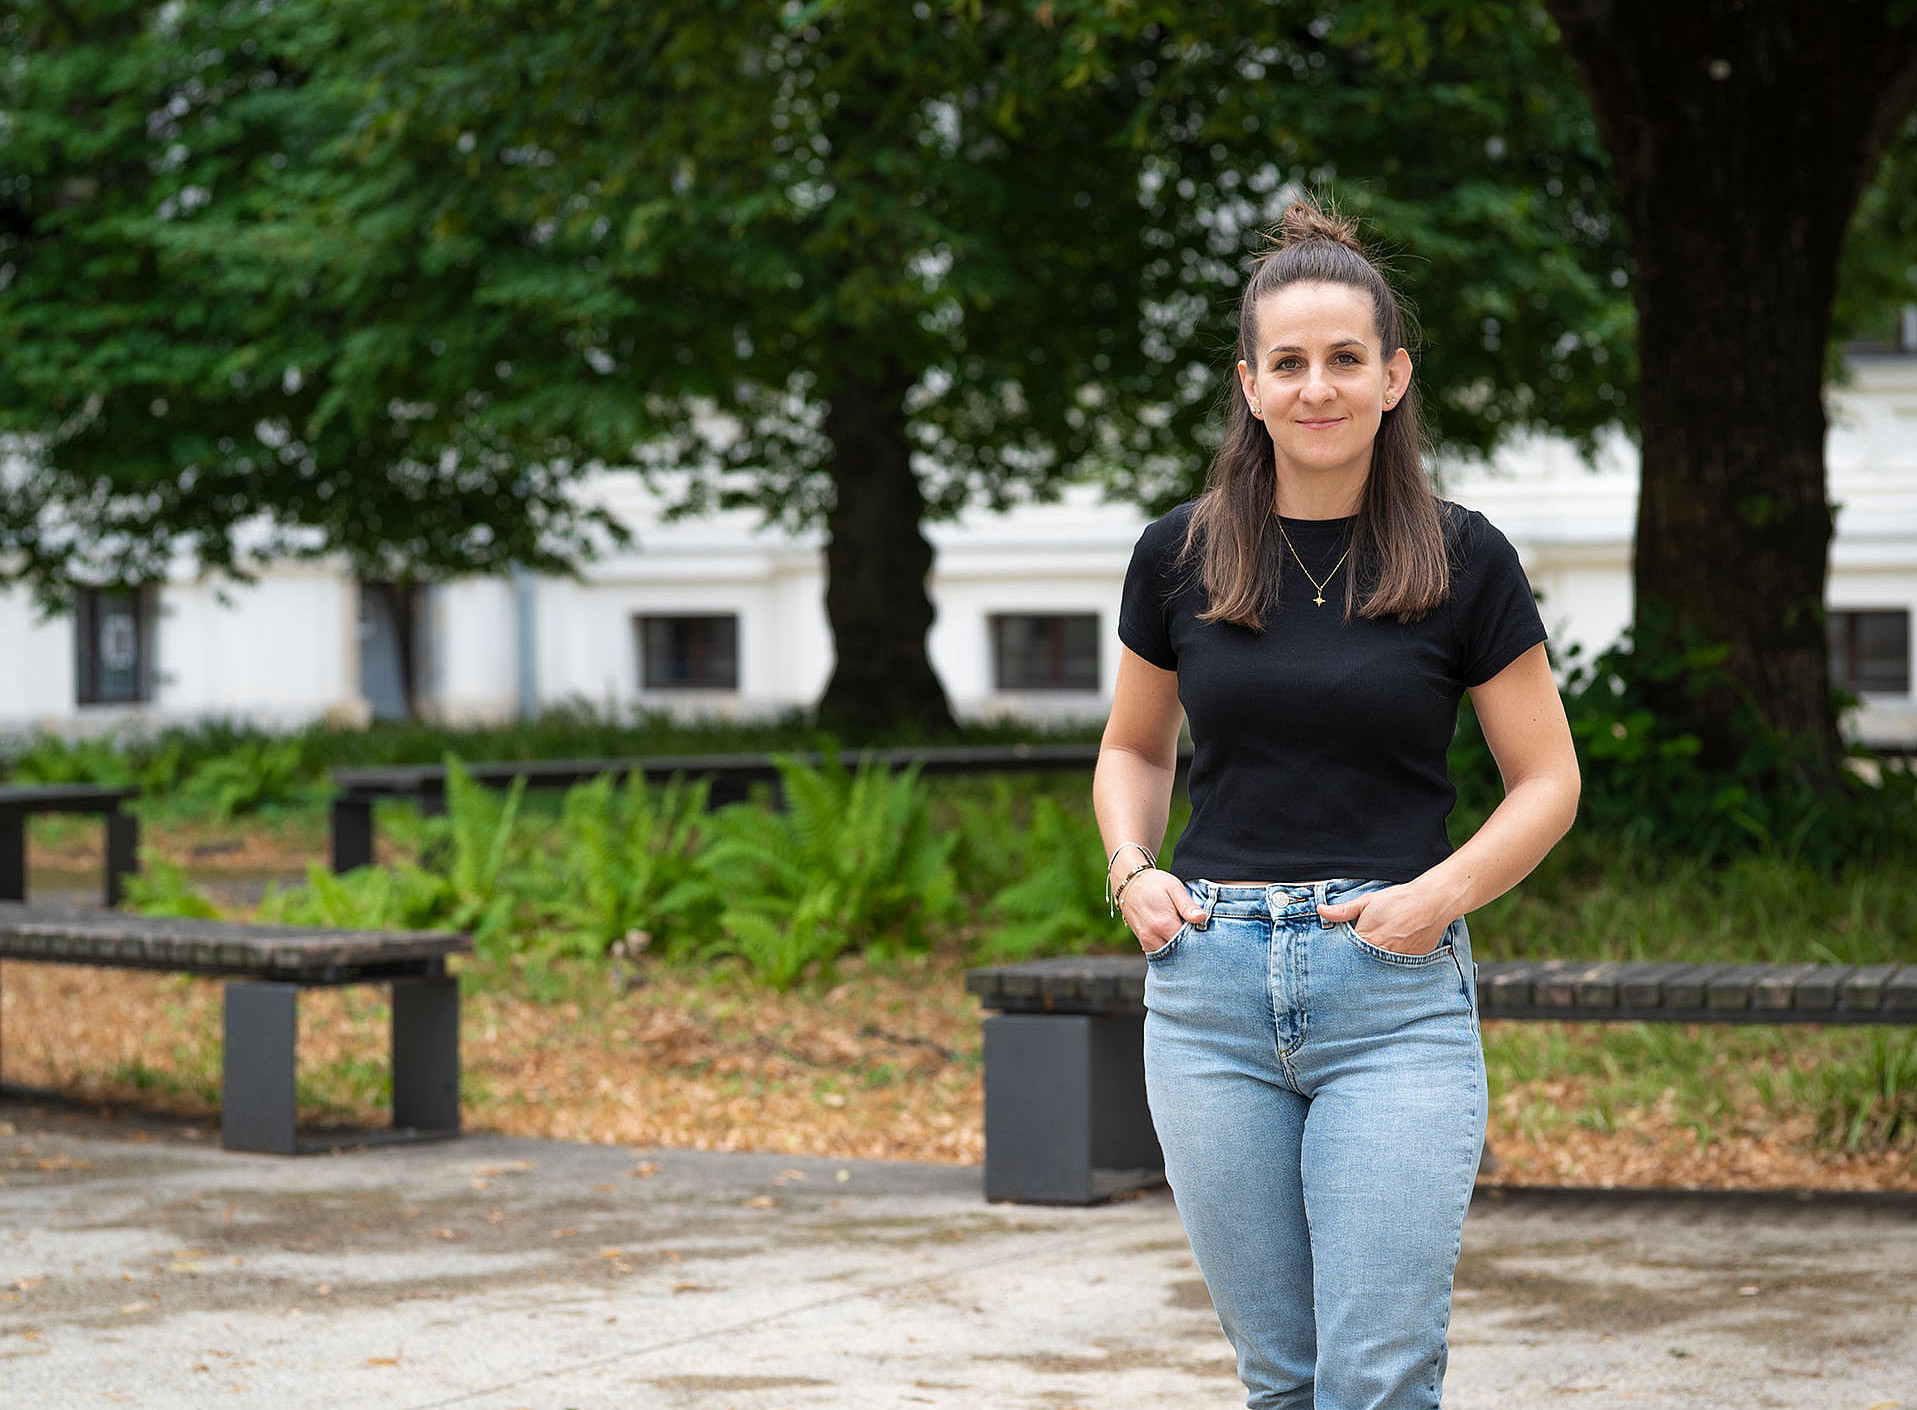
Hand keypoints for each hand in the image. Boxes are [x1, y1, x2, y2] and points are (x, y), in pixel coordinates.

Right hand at [1118, 869, 1206, 951]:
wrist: (1128, 883)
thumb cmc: (1153, 883)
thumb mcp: (1174, 888)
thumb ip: (1188, 906)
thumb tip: (1202, 918)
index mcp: (1164, 924)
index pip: (1189, 942)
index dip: (1198, 936)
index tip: (1202, 928)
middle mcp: (1153, 936)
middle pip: (1179, 951)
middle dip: (1189, 944)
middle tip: (1194, 930)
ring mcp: (1146, 941)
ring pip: (1169, 953)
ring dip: (1178, 946)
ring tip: (1182, 930)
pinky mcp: (1143, 942)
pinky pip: (1159, 951)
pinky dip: (1168, 947)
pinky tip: (1172, 935)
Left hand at [1317, 885, 1452, 956]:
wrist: (1432, 901)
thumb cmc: (1398, 900)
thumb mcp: (1367, 901)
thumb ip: (1343, 911)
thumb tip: (1321, 911)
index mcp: (1368, 939)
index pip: (1349, 955)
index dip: (1344, 954)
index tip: (1341, 954)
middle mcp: (1384, 954)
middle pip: (1364, 965)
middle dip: (1360, 961)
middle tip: (1360, 957)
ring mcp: (1401, 960)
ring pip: (1382, 968)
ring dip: (1377, 964)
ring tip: (1379, 953)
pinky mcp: (1414, 962)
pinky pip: (1400, 968)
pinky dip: (1395, 963)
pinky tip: (1396, 954)